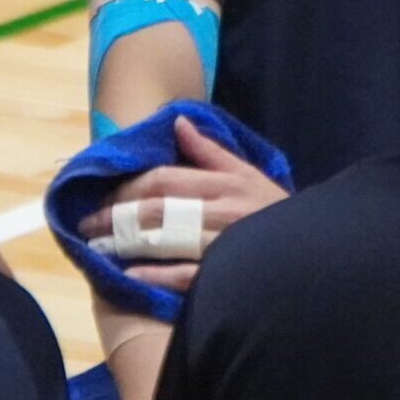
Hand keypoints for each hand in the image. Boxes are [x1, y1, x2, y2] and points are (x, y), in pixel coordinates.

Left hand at [79, 118, 287, 290]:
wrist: (312, 252)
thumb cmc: (275, 211)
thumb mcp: (247, 175)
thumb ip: (210, 151)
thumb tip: (176, 123)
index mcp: (224, 184)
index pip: (165, 179)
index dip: (128, 187)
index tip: (102, 195)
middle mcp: (221, 211)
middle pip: (158, 208)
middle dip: (117, 214)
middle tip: (86, 224)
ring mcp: (223, 245)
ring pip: (166, 239)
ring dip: (127, 243)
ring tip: (96, 247)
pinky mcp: (225, 276)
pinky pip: (186, 275)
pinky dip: (156, 274)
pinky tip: (129, 275)